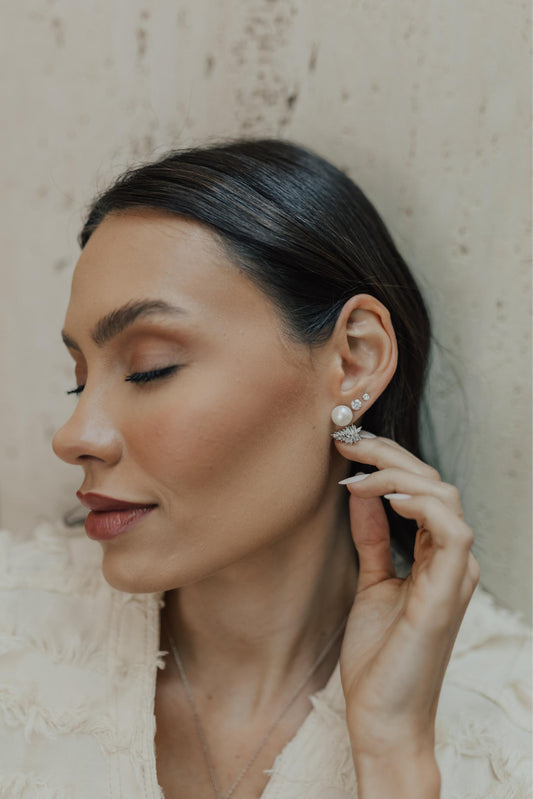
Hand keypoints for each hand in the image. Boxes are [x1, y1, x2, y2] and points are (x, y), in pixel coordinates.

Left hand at [335, 432, 479, 763]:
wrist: (382, 716)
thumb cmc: (379, 655)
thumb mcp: (371, 580)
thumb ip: (371, 535)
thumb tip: (358, 488)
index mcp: (437, 556)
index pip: (421, 488)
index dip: (386, 459)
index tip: (345, 444)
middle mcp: (452, 560)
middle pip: (432, 483)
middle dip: (388, 455)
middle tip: (347, 442)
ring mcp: (454, 575)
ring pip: (444, 497)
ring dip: (398, 474)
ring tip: (357, 469)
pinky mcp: (447, 593)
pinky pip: (451, 531)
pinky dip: (421, 505)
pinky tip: (386, 497)